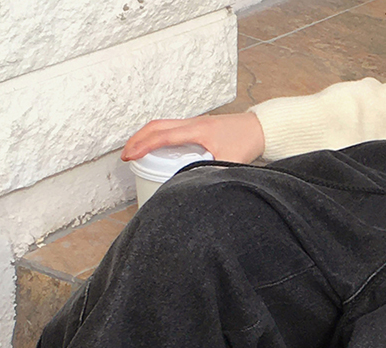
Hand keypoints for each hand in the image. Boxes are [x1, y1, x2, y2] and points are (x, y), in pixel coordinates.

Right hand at [121, 112, 265, 163]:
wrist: (261, 128)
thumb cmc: (248, 142)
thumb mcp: (230, 162)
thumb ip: (213, 173)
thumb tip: (194, 186)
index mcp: (197, 129)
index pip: (162, 136)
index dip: (143, 146)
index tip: (128, 156)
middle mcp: (193, 122)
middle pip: (156, 126)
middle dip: (137, 139)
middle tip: (125, 155)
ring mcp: (195, 122)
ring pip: (163, 125)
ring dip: (146, 136)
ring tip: (136, 151)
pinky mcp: (198, 126)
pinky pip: (172, 128)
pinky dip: (159, 136)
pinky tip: (157, 149)